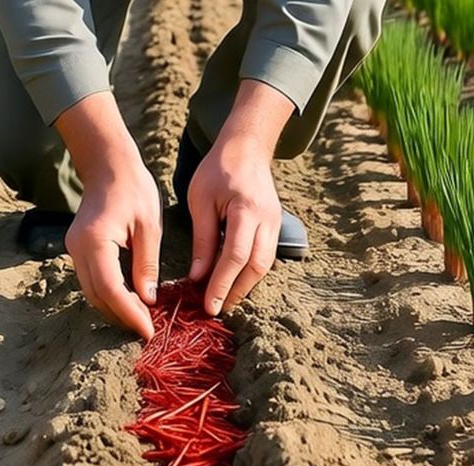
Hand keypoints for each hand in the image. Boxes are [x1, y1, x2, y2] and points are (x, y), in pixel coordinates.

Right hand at [54, 92, 160, 339]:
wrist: (108, 165)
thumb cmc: (133, 188)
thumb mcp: (149, 226)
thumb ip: (147, 264)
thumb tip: (148, 299)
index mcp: (96, 241)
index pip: (111, 289)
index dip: (129, 313)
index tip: (148, 330)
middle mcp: (78, 248)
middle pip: (97, 296)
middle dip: (122, 316)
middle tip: (148, 329)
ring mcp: (74, 249)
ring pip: (92, 292)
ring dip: (114, 308)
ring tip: (142, 318)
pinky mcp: (77, 249)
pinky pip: (92, 281)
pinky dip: (109, 295)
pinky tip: (130, 300)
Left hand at [187, 137, 280, 315]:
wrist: (247, 148)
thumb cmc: (217, 170)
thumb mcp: (200, 201)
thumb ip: (202, 239)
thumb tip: (197, 277)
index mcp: (247, 210)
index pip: (236, 256)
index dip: (222, 283)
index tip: (209, 304)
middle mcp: (267, 220)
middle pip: (256, 266)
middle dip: (236, 291)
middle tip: (216, 309)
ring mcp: (275, 223)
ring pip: (265, 265)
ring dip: (245, 285)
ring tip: (224, 300)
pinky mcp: (276, 225)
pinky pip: (265, 256)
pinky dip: (250, 272)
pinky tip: (234, 281)